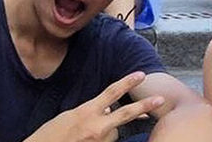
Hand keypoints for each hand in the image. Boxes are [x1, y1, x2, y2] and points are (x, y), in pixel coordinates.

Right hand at [25, 72, 164, 141]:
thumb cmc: (51, 134)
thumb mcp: (70, 117)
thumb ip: (90, 111)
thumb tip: (107, 109)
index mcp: (85, 112)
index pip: (111, 93)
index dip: (127, 82)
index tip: (140, 75)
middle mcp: (95, 126)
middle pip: (125, 113)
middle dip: (143, 106)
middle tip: (160, 99)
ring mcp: (99, 141)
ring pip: (115, 132)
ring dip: (108, 130)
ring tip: (87, 133)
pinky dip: (103, 139)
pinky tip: (90, 138)